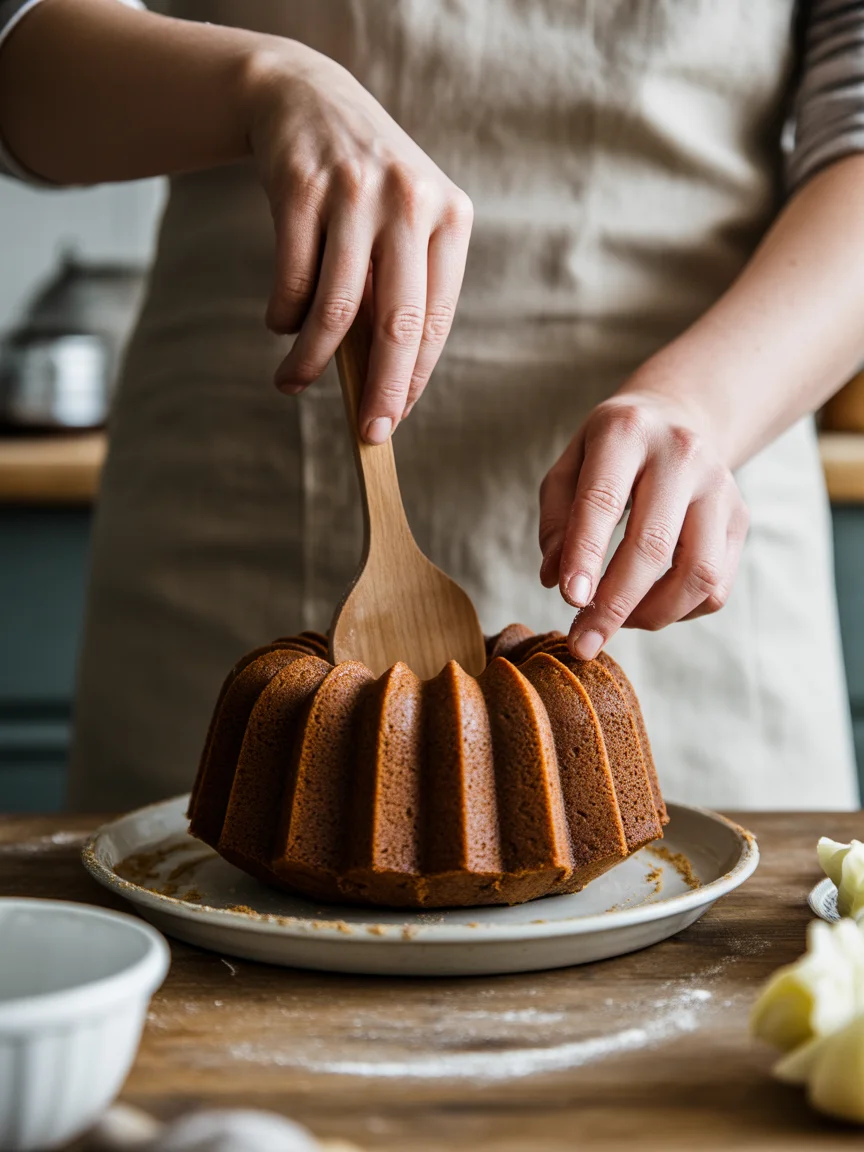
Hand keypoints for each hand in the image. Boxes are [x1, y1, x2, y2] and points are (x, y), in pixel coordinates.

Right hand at [245, 43, 472, 442]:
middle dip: (381, 389)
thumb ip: (402, 291)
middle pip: (396, 323)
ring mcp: (355, 193)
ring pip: (335, 308)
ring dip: (311, 360)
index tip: (393, 419)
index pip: (435, 320)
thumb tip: (384, 384)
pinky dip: (284, 316)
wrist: (306, 98)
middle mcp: (411, 202)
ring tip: (291, 382)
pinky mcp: (301, 188)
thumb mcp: (403, 224)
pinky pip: (292, 279)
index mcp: (451, 218)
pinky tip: (281, 324)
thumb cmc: (364, 187)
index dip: (413, 378)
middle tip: (367, 434)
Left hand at [538, 392, 749, 659]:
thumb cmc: (610, 453)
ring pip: (698, 573)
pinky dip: (681, 610)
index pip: (603, 501)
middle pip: (653, 545)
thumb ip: (557, 521)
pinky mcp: (740, 518)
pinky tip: (650, 605)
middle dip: (614, 605)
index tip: (570, 600)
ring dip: (653, 615)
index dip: (586, 555)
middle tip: (583, 642)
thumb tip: (555, 580)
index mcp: (626, 432)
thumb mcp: (569, 467)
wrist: (678, 419)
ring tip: (617, 622)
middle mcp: (681, 455)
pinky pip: (717, 585)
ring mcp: (720, 487)